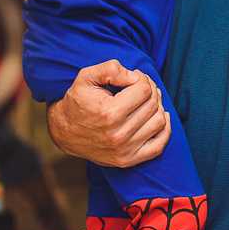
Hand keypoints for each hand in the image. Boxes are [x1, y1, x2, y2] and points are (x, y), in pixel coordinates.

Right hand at [46, 60, 169, 166]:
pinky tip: (159, 117)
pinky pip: (158, 146)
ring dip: (158, 107)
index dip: (142, 78)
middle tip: (141, 87)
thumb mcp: (86, 77)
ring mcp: (124, 150)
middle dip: (151, 90)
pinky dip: (164, 131)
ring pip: (159, 122)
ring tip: (146, 100)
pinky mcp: (127, 160)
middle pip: (152, 104)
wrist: (63, 132)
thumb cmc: (77, 101)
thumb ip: (111, 69)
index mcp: (109, 112)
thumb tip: (135, 76)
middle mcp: (118, 134)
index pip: (144, 89)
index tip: (134, 77)